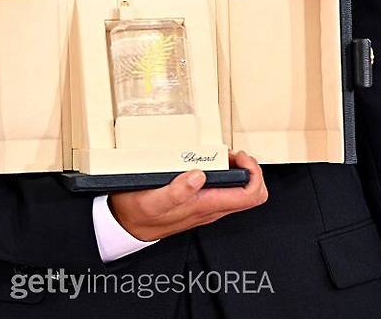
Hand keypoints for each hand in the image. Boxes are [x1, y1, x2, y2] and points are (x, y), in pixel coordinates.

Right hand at [107, 150, 267, 241]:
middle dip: (250, 170)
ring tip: (224, 155)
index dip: (253, 173)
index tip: (238, 156)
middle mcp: (211, 209)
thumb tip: (199, 176)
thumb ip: (176, 192)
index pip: (249, 196)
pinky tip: (211, 162)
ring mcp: (208, 207)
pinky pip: (226, 191)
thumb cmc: (138, 212)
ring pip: (240, 193)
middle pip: (252, 195)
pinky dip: (227, 174)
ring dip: (239, 171)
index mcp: (205, 206)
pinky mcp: (200, 203)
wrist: (127, 226)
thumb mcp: (152, 201)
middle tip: (234, 154)